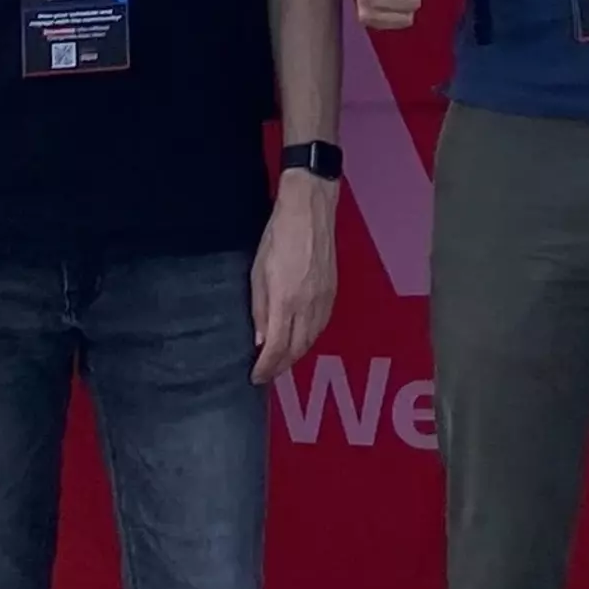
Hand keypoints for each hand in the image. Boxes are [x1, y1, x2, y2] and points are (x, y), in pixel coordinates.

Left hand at [250, 174, 338, 382]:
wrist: (310, 211)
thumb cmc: (277, 236)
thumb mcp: (257, 271)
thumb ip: (258, 308)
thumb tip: (260, 340)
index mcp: (286, 300)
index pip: (277, 348)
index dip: (266, 368)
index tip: (255, 378)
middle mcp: (308, 305)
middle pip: (297, 350)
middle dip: (281, 367)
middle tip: (266, 374)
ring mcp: (324, 299)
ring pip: (311, 340)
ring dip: (296, 355)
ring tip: (281, 362)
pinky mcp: (333, 292)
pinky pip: (321, 326)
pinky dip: (309, 339)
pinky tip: (300, 340)